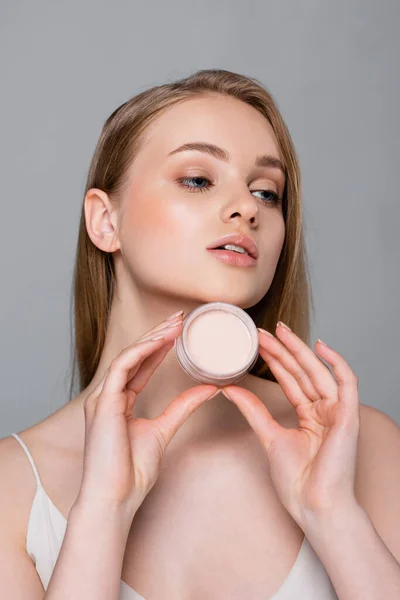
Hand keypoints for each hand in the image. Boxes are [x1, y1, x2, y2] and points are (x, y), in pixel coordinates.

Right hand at [78, 311, 218, 520]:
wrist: (116, 499)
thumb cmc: (132, 472)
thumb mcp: (164, 430)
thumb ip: (183, 407)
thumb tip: (210, 389)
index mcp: (118, 402)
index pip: (140, 366)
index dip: (158, 347)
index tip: (178, 332)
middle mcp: (108, 396)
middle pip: (134, 355)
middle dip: (157, 334)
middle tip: (180, 318)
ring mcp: (103, 397)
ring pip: (128, 355)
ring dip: (152, 338)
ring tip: (175, 324)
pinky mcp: (103, 402)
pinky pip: (123, 366)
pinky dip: (142, 351)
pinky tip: (161, 340)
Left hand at [221, 322, 360, 528]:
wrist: (313, 506)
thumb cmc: (297, 481)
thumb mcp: (269, 437)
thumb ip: (253, 410)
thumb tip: (229, 389)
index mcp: (309, 416)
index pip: (290, 379)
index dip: (274, 360)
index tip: (257, 343)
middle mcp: (324, 410)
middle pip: (301, 372)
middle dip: (282, 349)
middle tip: (262, 330)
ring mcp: (337, 412)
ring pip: (318, 372)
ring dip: (299, 350)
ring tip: (279, 331)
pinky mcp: (348, 416)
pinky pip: (347, 382)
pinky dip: (336, 362)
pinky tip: (319, 346)